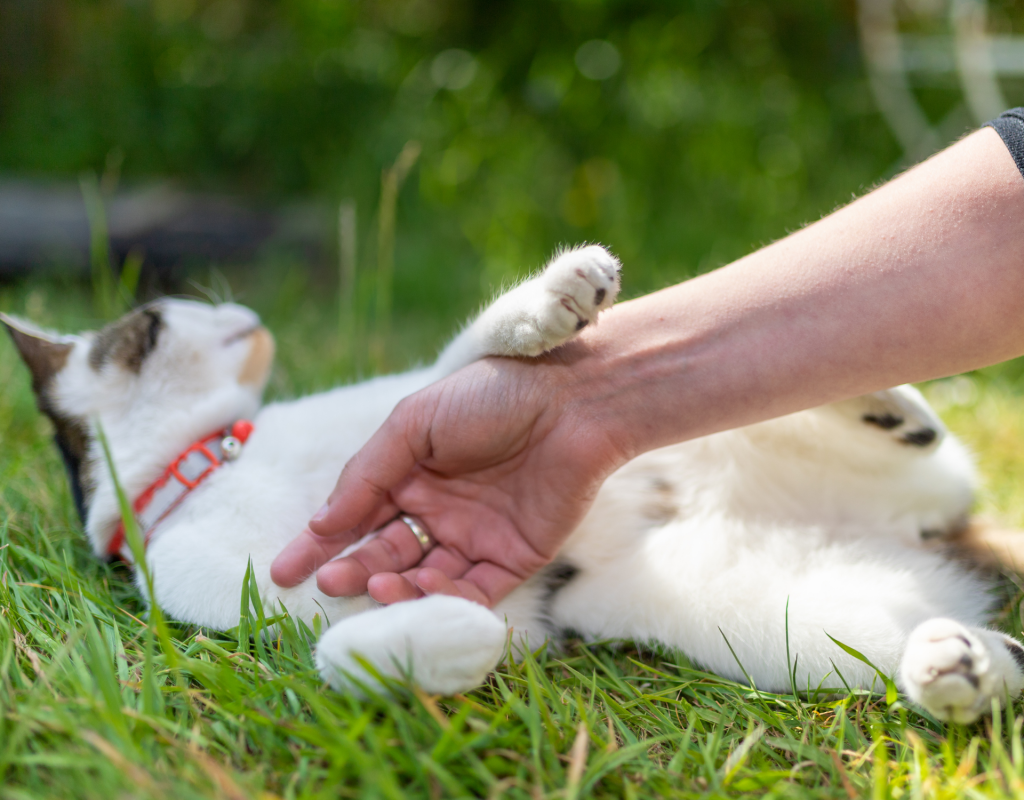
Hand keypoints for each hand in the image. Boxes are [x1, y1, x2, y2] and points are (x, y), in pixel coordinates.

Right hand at [269, 351, 628, 605]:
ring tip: (376, 584)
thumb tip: (320, 524)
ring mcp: (475, 538)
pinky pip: (472, 592)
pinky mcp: (514, 559)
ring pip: (424, 579)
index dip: (319, 544)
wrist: (570, 401)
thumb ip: (367, 475)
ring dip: (396, 588)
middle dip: (355, 570)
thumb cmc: (489, 398)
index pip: (356, 518)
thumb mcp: (413, 424)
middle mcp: (439, 511)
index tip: (283, 571)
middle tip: (329, 581)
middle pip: (386, 554)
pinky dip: (444, 598)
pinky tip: (421, 587)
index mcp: (411, 475)